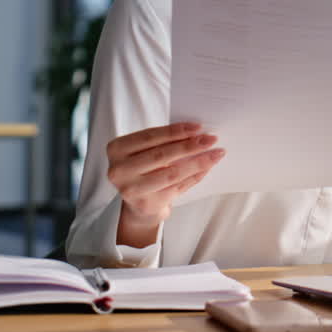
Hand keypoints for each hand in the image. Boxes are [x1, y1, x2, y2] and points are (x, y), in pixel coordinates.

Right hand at [107, 122, 224, 245]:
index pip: (150, 136)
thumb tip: (197, 132)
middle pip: (162, 155)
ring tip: (215, 154)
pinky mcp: (146, 204)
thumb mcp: (145, 150)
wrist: (138, 202)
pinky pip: (177, 187)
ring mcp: (131, 190)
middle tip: (211, 139)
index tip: (198, 127)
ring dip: (198, 162)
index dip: (176, 131)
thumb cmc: (144, 168)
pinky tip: (207, 168)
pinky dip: (195, 176)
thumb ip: (163, 141)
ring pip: (172, 173)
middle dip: (190, 146)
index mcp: (116, 149)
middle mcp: (119, 170)